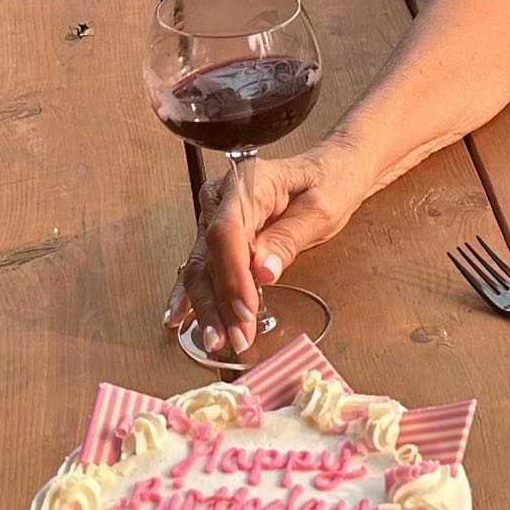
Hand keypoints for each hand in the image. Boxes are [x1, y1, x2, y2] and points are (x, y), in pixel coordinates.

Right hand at [166, 140, 368, 361]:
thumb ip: (289, 238)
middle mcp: (224, 198)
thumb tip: (263, 271)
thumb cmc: (329, 183)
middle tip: (235, 337)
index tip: (246, 310)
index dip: (233, 275)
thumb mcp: (321, 210)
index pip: (227, 232)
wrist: (331, 170)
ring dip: (208, 307)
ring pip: (202, 267)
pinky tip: (178, 317)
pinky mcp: (218, 236)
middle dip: (220, 302)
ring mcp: (216, 216)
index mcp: (249, 182)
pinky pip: (202, 267)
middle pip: (210, 254)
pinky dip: (192, 295)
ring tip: (215, 339)